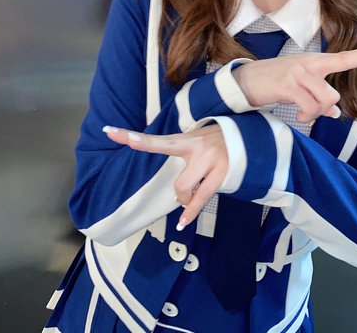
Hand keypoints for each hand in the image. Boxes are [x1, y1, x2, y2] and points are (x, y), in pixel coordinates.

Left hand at [103, 123, 227, 229]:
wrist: (246, 139)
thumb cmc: (215, 142)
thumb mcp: (196, 139)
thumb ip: (180, 151)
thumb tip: (163, 173)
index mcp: (187, 139)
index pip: (157, 141)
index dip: (134, 139)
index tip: (110, 132)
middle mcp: (197, 149)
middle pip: (177, 181)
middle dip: (179, 193)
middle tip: (183, 194)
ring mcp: (210, 162)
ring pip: (185, 190)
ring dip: (186, 199)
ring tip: (196, 195)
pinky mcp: (221, 174)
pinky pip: (202, 199)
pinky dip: (191, 212)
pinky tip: (183, 223)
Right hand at [232, 41, 356, 122]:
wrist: (245, 80)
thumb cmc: (275, 82)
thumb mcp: (299, 87)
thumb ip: (319, 97)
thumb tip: (334, 114)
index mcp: (316, 62)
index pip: (347, 57)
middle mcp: (310, 64)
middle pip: (333, 94)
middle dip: (324, 109)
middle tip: (308, 112)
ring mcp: (298, 73)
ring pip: (323, 101)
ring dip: (313, 114)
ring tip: (301, 113)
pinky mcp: (288, 85)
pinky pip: (308, 106)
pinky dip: (305, 116)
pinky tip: (297, 115)